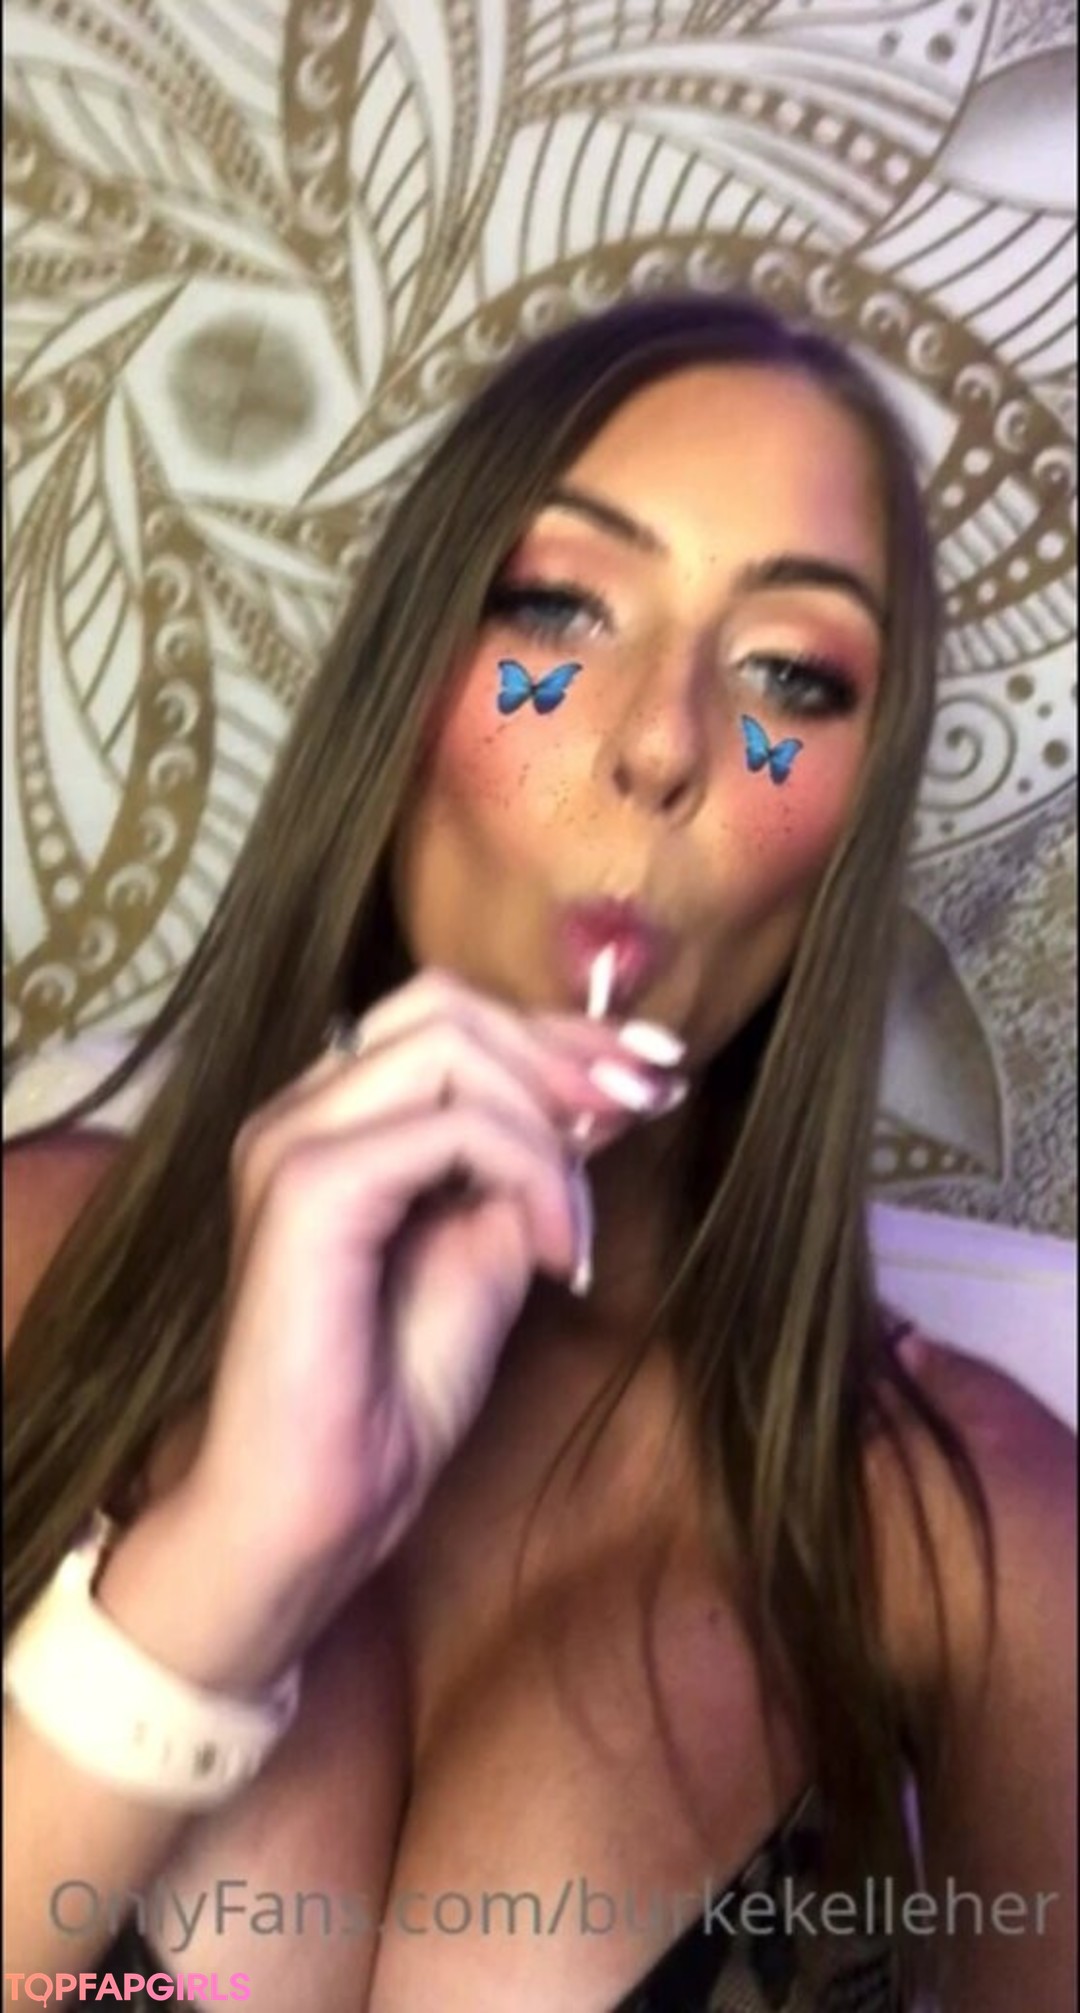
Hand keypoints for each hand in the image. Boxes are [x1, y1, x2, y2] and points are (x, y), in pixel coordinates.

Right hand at [180, 968, 687, 1649]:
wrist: (314, 1509)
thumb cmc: (390, 1398)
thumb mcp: (489, 1252)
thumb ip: (523, 1167)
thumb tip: (597, 1096)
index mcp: (332, 1118)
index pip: (447, 1016)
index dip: (560, 1033)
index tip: (656, 1071)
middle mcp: (299, 1111)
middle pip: (445, 1003)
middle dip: (565, 1050)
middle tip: (645, 1108)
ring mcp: (294, 1141)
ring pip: (452, 1046)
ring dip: (548, 1122)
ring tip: (574, 1224)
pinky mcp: (309, 1187)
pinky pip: (453, 1128)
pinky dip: (530, 1177)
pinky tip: (553, 1257)